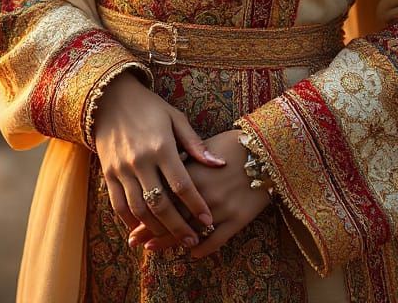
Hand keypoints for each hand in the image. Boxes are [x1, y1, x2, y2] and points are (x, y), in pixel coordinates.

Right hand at [91, 72, 225, 246]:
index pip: (182, 184)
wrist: (109, 99)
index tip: (208, 220)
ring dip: (156, 228)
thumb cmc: (149, 107)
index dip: (196, 205)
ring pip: (139, 210)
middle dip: (178, 226)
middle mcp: (140, 161)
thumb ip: (195, 144)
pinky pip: (118, 206)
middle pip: (161, 204)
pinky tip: (143, 229)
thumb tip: (219, 164)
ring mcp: (121, 169)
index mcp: (161, 146)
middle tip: (193, 240)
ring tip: (171, 239)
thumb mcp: (175, 118)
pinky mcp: (108, 174)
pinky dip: (131, 222)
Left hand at [127, 129, 274, 258]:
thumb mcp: (203, 145)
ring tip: (153, 249)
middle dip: (150, 231)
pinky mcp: (238, 219)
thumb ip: (183, 159)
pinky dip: (203, 249)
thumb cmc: (233, 143)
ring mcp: (220, 208)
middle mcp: (203, 194)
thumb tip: (161, 169)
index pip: (163, 197)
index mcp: (192, 173)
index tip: (131, 221)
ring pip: (190, 232)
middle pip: (171, 218)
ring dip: (170, 242)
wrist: (267, 149)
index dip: (146, 211)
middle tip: (134, 242)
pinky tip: (192, 253)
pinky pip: (216, 241)